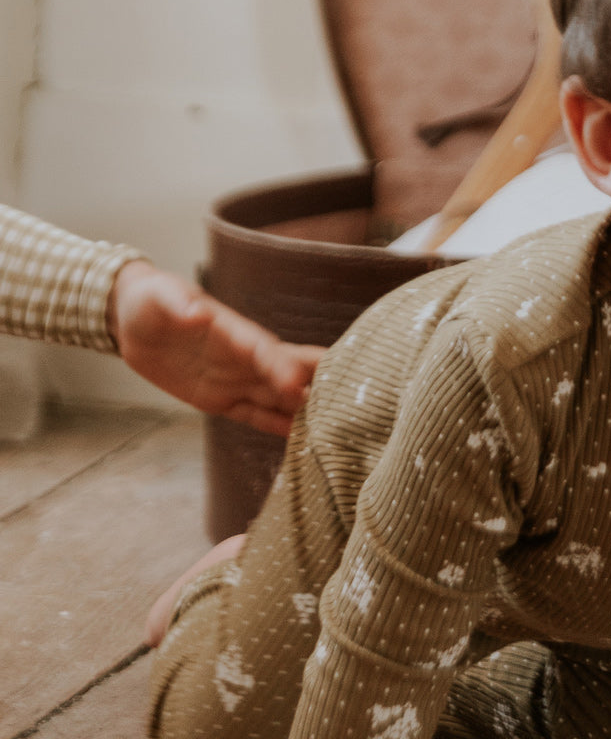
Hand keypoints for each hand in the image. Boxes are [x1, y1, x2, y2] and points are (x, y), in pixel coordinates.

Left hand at [108, 260, 324, 435]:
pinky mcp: (221, 400)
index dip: (284, 367)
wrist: (134, 319)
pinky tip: (302, 442)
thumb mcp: (159, 296)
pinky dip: (279, 427)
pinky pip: (255, 416)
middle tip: (349, 408)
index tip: (300, 386)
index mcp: (234, 332)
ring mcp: (236, 380)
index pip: (266, 350)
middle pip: (290, 374)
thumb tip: (197, 314)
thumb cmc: (151, 299)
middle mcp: (245, 358)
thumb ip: (179, 305)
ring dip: (306, 413)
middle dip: (318, 387)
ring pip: (280, 399)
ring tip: (337, 433)